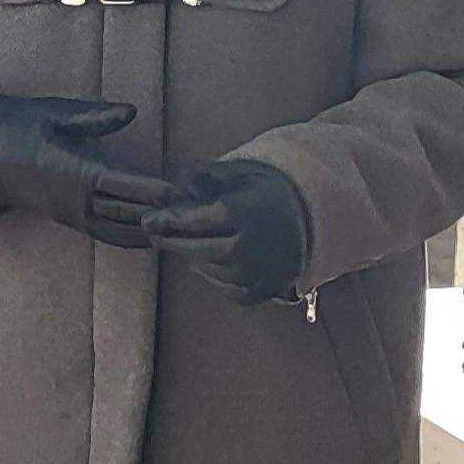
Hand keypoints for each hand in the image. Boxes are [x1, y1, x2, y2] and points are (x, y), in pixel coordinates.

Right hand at [0, 96, 169, 245]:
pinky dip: (133, 237)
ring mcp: (73, 214)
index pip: (122, 185)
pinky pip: (108, 235)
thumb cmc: (19, 127)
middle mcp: (75, 200)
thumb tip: (131, 112)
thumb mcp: (53, 113)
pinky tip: (156, 234)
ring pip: (121, 230)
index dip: (153, 189)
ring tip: (185, 225)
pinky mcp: (72, 221)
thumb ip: (94, 117)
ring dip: (151, 229)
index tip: (181, 190)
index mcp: (73, 171)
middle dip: (162, 212)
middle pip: (128, 212)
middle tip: (198, 209)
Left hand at [147, 159, 312, 303]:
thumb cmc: (271, 191)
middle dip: (172, 242)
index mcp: (242, 214)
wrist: (314, 218)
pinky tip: (204, 262)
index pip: (195, 221)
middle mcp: (248, 246)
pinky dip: (212, 276)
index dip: (169, 221)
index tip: (149, 220)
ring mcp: (257, 272)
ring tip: (178, 244)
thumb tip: (180, 179)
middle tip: (154, 233)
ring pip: (210, 269)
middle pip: (197, 249)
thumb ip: (208, 174)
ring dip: (190, 257)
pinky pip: (228, 289)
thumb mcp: (243, 173)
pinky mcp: (264, 290)